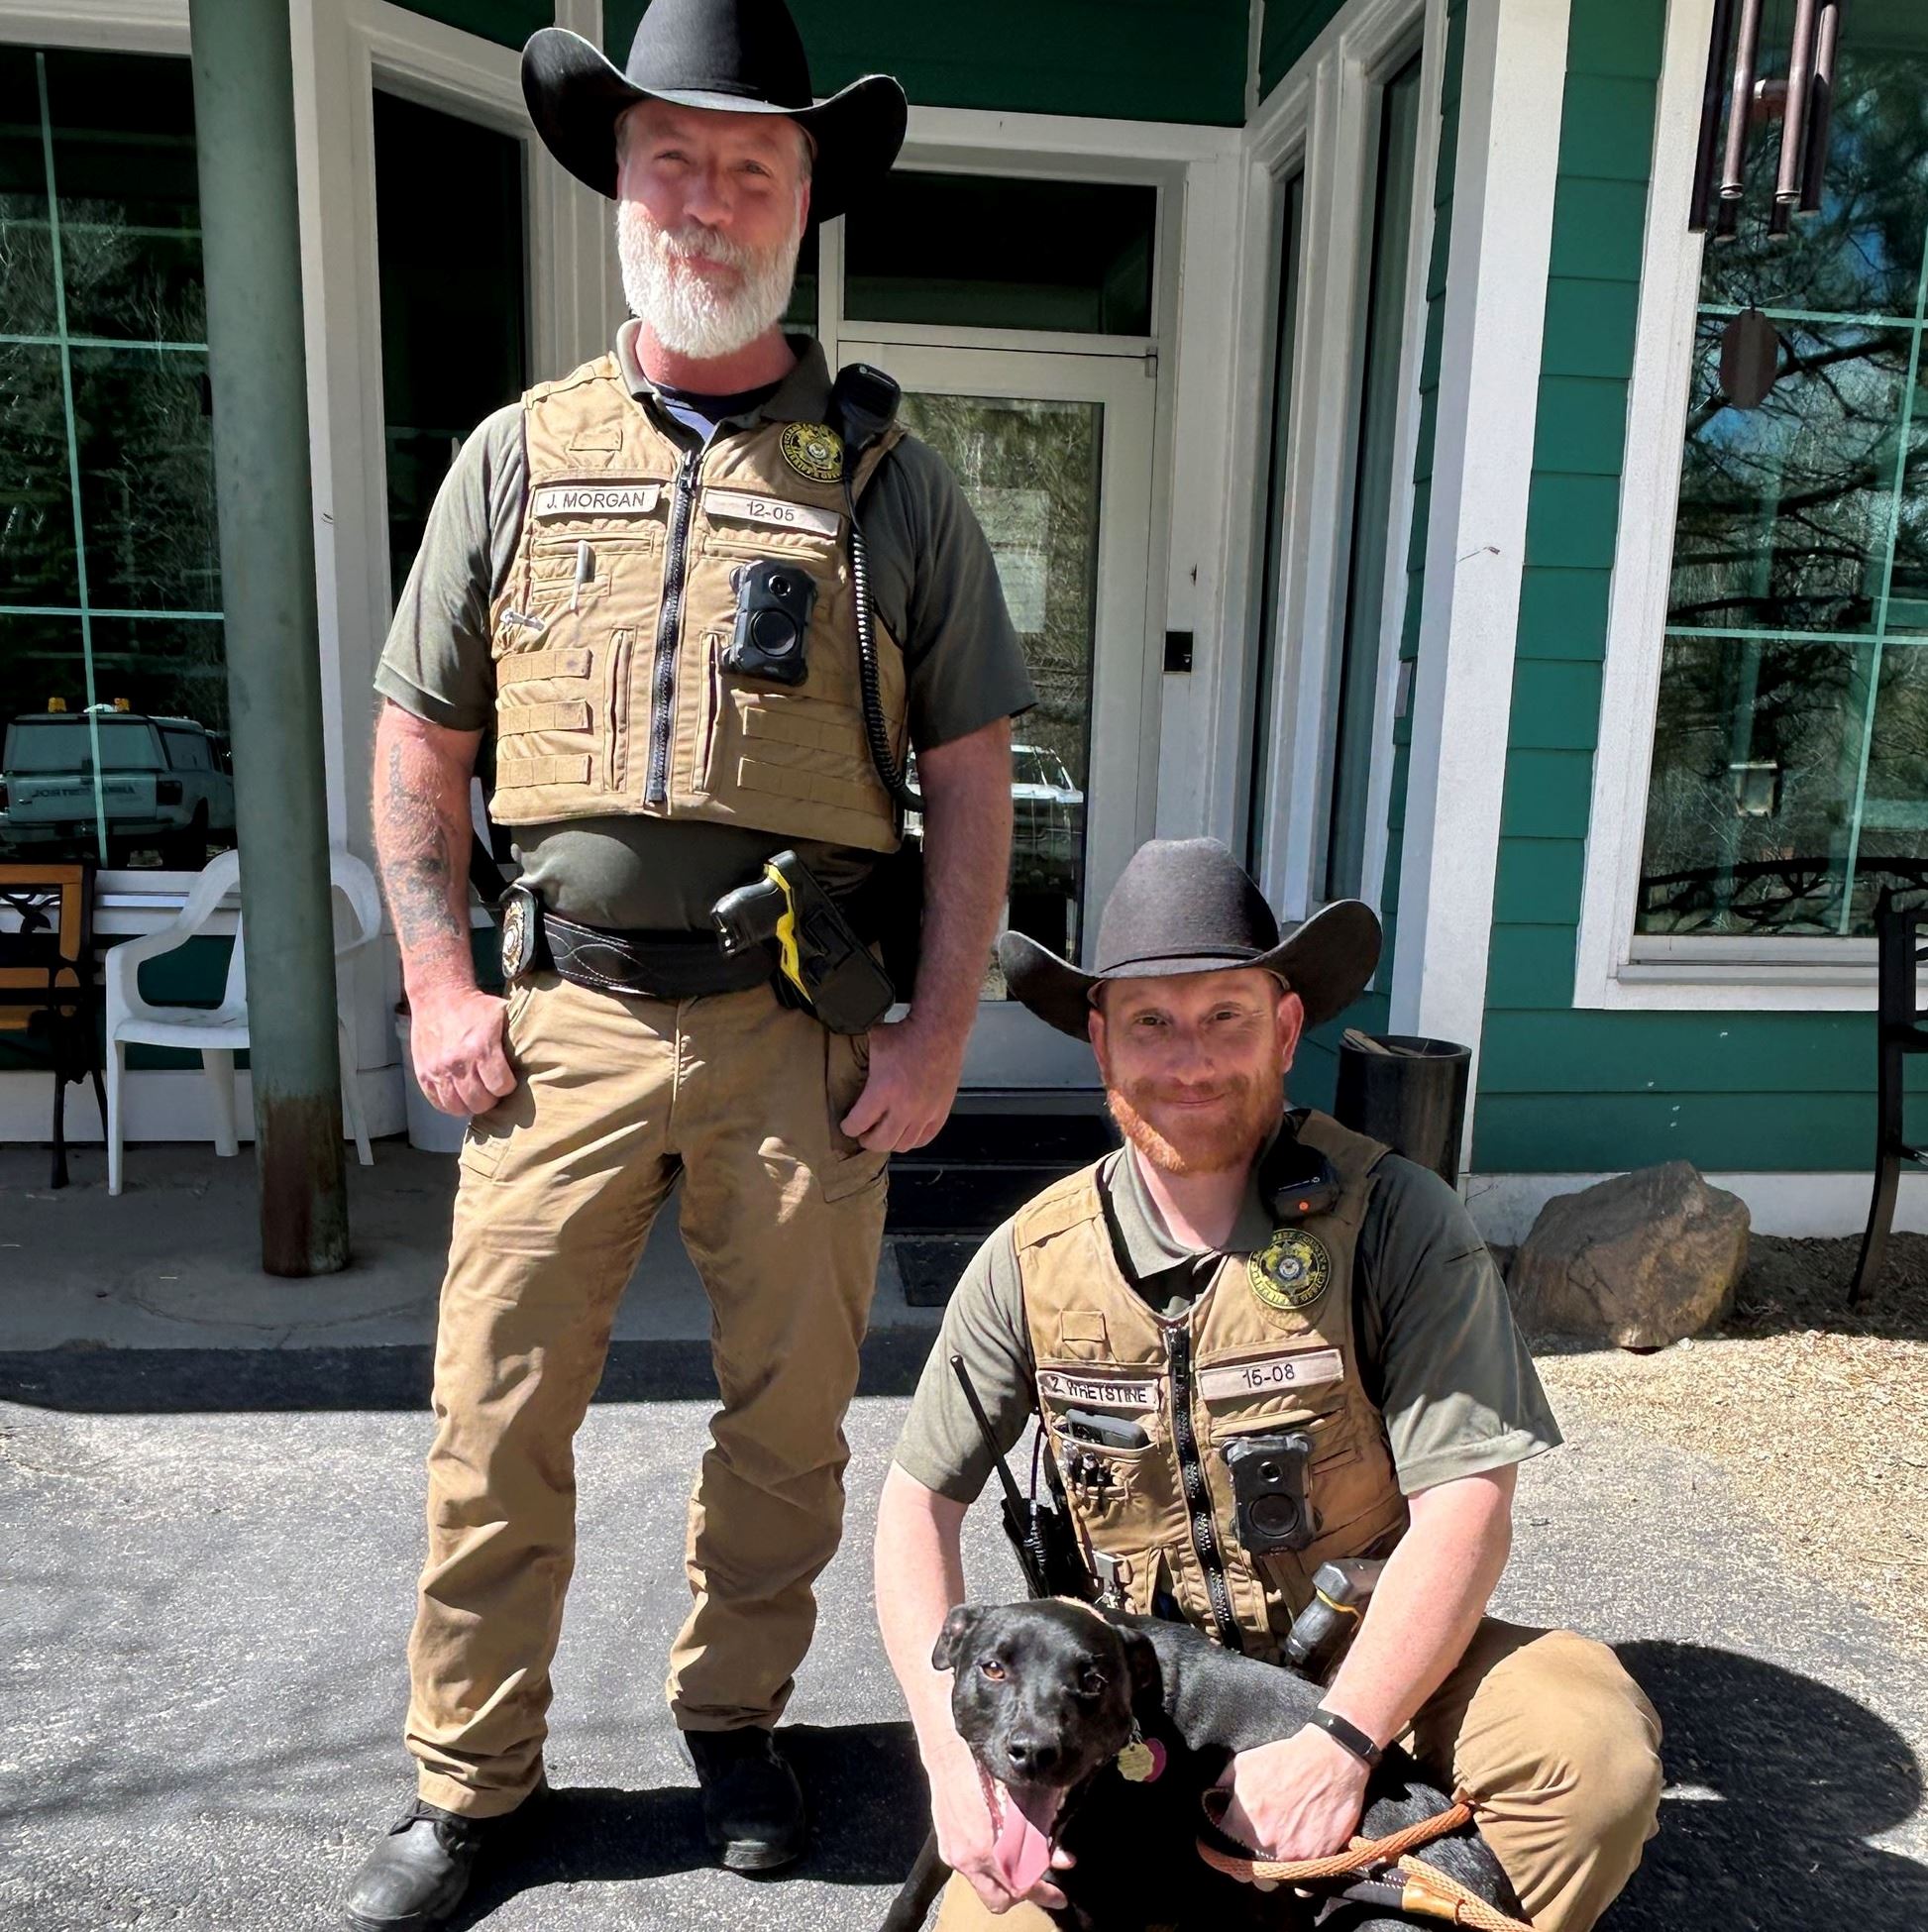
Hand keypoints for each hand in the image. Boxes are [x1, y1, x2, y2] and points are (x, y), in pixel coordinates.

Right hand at [409, 985, 516, 1115]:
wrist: (438, 997)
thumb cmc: (476, 1007)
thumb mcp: (502, 1014)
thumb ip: (517, 1036)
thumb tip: (543, 1052)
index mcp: (481, 1047)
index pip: (500, 1086)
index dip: (507, 1087)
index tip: (507, 1081)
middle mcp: (458, 1062)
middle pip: (480, 1102)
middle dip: (490, 1099)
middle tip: (492, 1091)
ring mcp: (438, 1070)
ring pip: (458, 1107)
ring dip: (470, 1105)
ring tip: (476, 1094)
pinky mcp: (423, 1073)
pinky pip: (439, 1103)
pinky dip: (451, 1104)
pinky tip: (459, 1095)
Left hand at [840, 1017, 962, 1152]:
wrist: (939, 1030)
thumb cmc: (904, 1034)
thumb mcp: (870, 1043)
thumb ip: (854, 1059)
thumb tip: (834, 1061)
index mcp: (882, 1090)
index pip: (858, 1125)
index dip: (848, 1127)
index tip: (847, 1124)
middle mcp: (904, 1107)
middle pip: (880, 1142)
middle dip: (867, 1140)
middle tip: (863, 1133)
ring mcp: (925, 1112)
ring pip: (902, 1145)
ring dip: (889, 1142)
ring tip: (884, 1133)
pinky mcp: (940, 1111)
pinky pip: (924, 1139)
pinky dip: (912, 1140)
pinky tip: (904, 1132)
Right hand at [925, 1735, 1073, 1913]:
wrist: (945, 1754)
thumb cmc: (982, 1768)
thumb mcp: (1014, 1800)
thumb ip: (1034, 1834)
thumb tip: (1058, 1856)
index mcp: (985, 1848)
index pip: (1017, 1886)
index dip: (1040, 1891)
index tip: (1058, 1894)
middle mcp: (967, 1859)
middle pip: (999, 1900)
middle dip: (1024, 1896)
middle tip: (1047, 1889)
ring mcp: (954, 1856)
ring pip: (985, 1889)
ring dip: (1006, 1885)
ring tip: (1026, 1872)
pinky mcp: (947, 1850)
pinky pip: (973, 1873)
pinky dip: (990, 1870)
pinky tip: (1001, 1854)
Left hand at [1215, 1725, 1370, 1868]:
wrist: (1331, 1759)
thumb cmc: (1286, 1758)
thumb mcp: (1243, 1763)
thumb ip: (1224, 1786)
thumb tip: (1215, 1803)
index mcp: (1245, 1821)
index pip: (1224, 1853)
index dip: (1224, 1849)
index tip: (1228, 1846)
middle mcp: (1267, 1843)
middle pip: (1248, 1874)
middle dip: (1247, 1863)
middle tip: (1253, 1850)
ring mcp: (1294, 1854)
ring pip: (1274, 1881)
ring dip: (1271, 1872)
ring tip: (1274, 1855)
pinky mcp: (1319, 1859)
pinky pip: (1301, 1883)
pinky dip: (1298, 1877)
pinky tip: (1296, 1860)